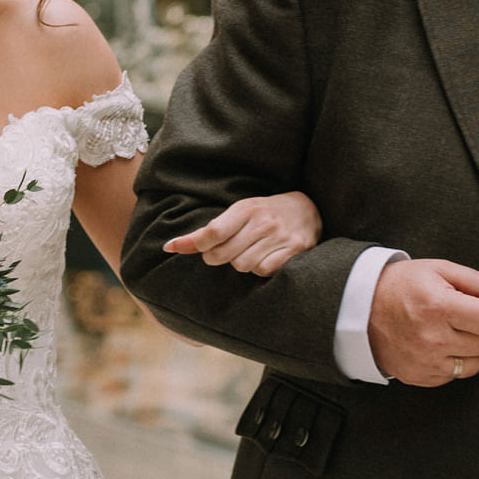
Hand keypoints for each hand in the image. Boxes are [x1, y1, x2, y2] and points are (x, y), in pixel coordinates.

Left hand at [162, 191, 321, 274]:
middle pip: (224, 254)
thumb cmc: (264, 213)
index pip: (213, 232)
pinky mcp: (294, 250)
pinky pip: (264, 270)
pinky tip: (265, 257)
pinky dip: (260, 268)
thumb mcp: (238, 213)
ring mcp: (280, 236)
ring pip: (243, 265)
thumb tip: (169, 247)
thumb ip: (207, 231)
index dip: (199, 246)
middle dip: (217, 258)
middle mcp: (263, 221)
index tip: (197, 249)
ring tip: (248, 252)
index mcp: (246, 208)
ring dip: (240, 264)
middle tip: (222, 253)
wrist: (309, 209)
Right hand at [368, 259, 478, 385]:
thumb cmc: (399, 285)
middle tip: (462, 315)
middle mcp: (434, 338)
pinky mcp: (420, 376)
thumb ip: (478, 281)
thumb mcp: (438, 270)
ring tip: (450, 330)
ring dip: (470, 347)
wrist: (359, 308)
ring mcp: (426, 361)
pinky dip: (452, 361)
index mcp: (440, 307)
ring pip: (475, 363)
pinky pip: (455, 375)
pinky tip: (438, 344)